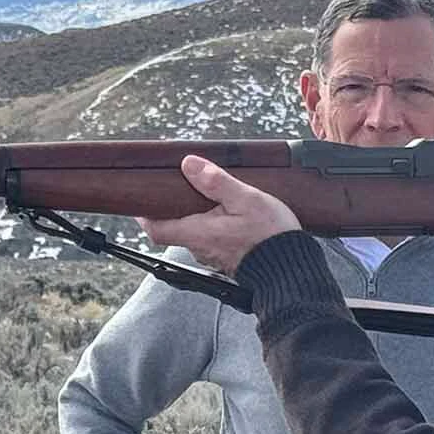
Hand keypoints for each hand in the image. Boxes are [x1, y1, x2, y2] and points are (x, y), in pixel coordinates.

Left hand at [139, 156, 302, 274]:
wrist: (291, 268)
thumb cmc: (270, 236)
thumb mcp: (245, 199)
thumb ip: (215, 181)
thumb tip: (189, 165)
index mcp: (198, 233)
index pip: (156, 229)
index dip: (144, 215)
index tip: (141, 200)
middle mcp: (201, 248)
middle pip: (174, 229)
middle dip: (173, 210)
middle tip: (178, 189)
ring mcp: (214, 256)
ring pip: (193, 235)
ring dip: (195, 218)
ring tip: (208, 198)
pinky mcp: (228, 259)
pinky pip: (210, 241)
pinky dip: (211, 227)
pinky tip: (226, 216)